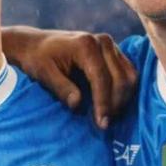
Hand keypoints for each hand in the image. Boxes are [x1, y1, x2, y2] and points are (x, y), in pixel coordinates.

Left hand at [1, 26, 137, 128]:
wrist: (37, 44)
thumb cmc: (37, 58)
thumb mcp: (43, 73)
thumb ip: (61, 88)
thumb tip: (77, 104)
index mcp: (85, 45)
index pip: (102, 78)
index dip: (103, 103)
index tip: (102, 124)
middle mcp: (102, 41)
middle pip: (120, 78)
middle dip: (115, 104)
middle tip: (105, 124)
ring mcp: (110, 45)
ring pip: (129, 76)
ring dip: (122, 99)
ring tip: (109, 116)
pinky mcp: (114, 52)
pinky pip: (127, 73)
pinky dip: (123, 90)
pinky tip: (112, 105)